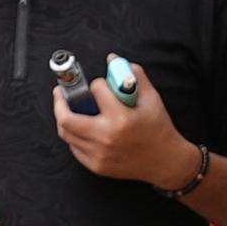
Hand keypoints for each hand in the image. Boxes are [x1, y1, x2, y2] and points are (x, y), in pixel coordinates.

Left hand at [51, 60, 198, 189]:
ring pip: (66, 133)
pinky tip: (80, 127)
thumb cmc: (159, 129)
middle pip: (66, 118)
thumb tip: (114, 60)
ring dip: (64, 118)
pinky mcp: (96, 165)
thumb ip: (134, 76)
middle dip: (59, 102)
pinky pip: (74, 147)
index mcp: (121, 119)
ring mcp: (99, 154)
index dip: (97, 83)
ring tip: (68, 108)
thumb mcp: (152, 99)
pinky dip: (74, 135)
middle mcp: (106, 137)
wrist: (166, 162)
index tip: (99, 85)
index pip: (96, 91)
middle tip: (60, 93)